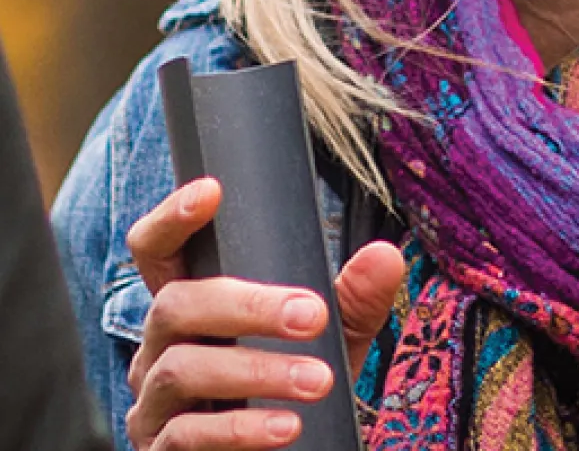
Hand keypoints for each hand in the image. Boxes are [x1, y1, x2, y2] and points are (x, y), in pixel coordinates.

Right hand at [124, 178, 404, 449]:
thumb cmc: (292, 386)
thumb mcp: (331, 339)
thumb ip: (354, 299)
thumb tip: (385, 256)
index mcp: (192, 302)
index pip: (158, 249)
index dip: (173, 217)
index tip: (213, 190)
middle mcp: (160, 345)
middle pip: (175, 304)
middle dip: (247, 305)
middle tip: (312, 315)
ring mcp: (155, 401)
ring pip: (183, 368)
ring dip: (256, 371)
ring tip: (318, 382)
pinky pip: (186, 437)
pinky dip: (240, 431)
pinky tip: (286, 429)